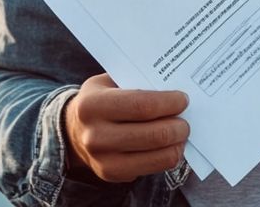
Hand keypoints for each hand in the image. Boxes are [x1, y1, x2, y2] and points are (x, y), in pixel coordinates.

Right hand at [63, 73, 189, 182]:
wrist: (74, 132)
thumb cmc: (99, 100)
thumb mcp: (108, 83)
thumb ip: (135, 83)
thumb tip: (173, 87)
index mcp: (92, 105)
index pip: (142, 105)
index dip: (169, 102)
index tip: (182, 98)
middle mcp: (95, 135)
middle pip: (154, 134)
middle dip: (178, 126)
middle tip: (185, 119)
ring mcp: (104, 159)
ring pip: (158, 155)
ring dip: (178, 143)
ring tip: (180, 132)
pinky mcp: (113, 175)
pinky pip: (153, 168)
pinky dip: (167, 156)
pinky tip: (168, 145)